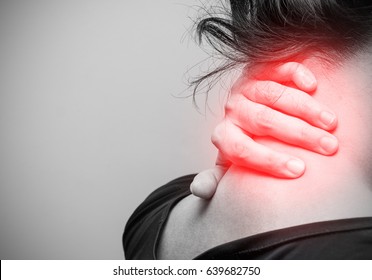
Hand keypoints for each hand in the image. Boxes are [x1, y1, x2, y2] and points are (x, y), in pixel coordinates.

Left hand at [190, 62, 337, 198]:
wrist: (243, 110)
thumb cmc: (243, 141)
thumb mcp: (228, 163)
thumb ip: (216, 176)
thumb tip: (200, 189)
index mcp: (224, 135)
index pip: (240, 149)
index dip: (268, 161)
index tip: (298, 170)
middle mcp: (233, 110)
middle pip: (263, 121)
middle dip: (298, 134)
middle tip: (328, 146)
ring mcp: (246, 87)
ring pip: (273, 95)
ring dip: (305, 108)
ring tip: (330, 123)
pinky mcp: (260, 70)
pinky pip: (276, 68)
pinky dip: (295, 74)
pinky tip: (312, 86)